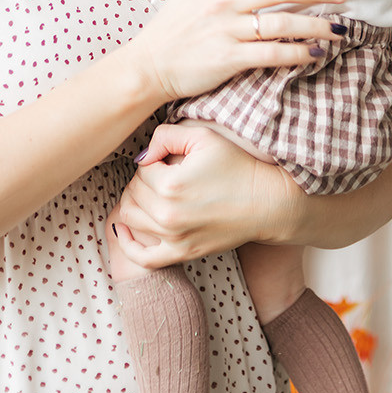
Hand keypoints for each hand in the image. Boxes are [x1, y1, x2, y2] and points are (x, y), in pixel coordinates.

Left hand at [110, 119, 302, 267]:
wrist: (265, 203)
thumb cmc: (237, 166)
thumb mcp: (203, 137)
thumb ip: (165, 135)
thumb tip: (142, 155)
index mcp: (171, 184)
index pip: (141, 168)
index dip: (153, 160)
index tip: (170, 159)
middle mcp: (168, 215)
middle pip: (133, 192)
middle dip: (143, 180)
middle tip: (164, 174)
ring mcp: (174, 238)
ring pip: (130, 217)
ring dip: (135, 202)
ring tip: (151, 193)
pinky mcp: (182, 253)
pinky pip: (142, 257)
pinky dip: (128, 243)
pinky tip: (125, 229)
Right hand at [123, 0, 344, 106]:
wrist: (146, 67)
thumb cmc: (167, 30)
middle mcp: (224, 3)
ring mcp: (226, 30)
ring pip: (281, 23)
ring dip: (314, 25)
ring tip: (339, 29)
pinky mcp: (228, 58)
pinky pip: (270, 53)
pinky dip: (296, 54)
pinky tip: (316, 54)